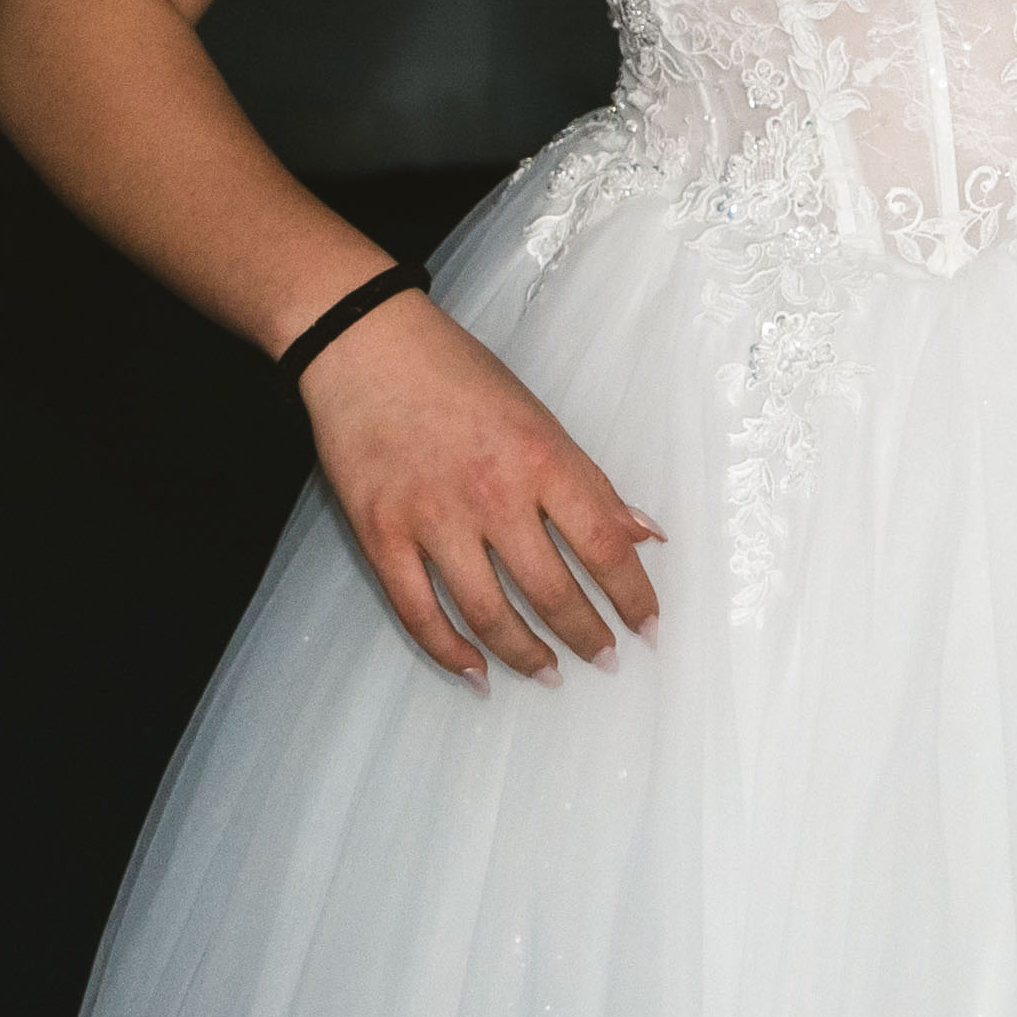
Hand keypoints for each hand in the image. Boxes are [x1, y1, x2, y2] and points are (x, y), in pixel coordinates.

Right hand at [298, 294, 664, 681]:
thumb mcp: (538, 417)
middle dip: (586, 635)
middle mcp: (492, 493)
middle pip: (551, 589)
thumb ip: (589, 482)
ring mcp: (433, 518)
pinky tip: (475, 670)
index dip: (633, 594)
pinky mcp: (381, 534)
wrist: (367, 346)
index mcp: (541, 458)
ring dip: (525, 653)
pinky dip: (449, 651)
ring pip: (489, 612)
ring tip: (547, 671)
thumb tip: (644, 533)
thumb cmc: (459, 375)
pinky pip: (419, 612)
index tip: (649, 627)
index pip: (604, 543)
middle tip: (604, 659)